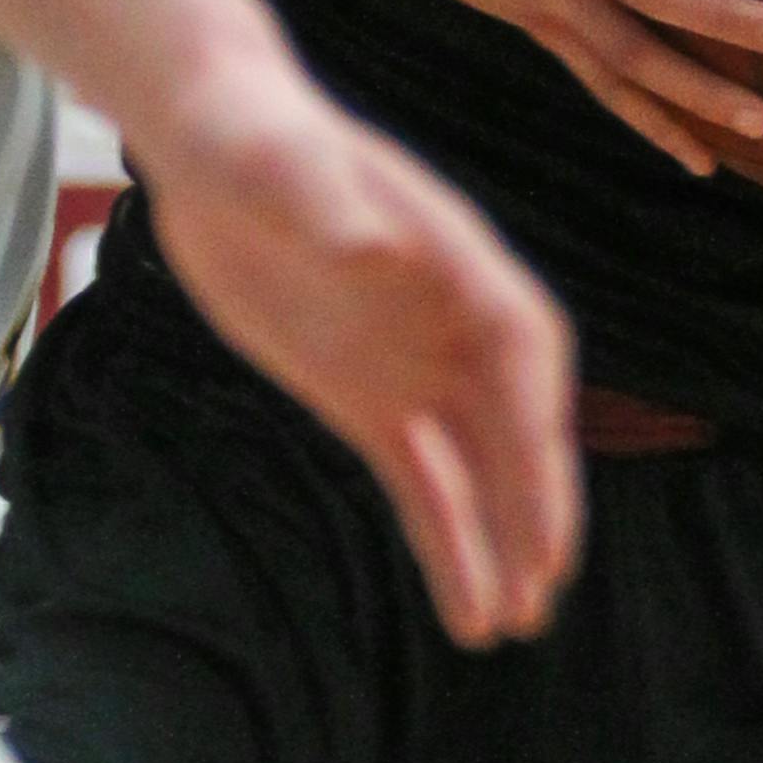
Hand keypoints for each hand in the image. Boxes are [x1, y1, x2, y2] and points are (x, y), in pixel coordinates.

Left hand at [142, 74, 580, 648]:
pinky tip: (462, 606)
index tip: (544, 484)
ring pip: (474, 465)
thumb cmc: (253, 136)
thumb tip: (371, 245)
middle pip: (512, 420)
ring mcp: (416, 362)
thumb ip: (325, 203)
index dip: (536, 422)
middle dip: (531, 500)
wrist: (218, 142)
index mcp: (455, 256)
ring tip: (511, 626)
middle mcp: (453, 317)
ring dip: (496, 538)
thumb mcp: (279, 163)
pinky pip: (421, 480)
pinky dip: (445, 539)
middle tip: (543, 586)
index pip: (520, 347)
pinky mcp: (369, 396)